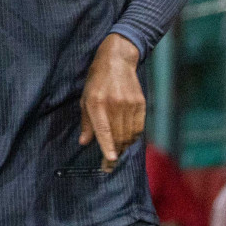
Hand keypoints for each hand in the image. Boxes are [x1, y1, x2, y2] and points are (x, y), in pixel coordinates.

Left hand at [79, 33, 144, 170]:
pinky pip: (138, 128)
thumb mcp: (85, 98)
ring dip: (123, 147)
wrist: (117, 60)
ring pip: (129, 134)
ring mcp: (129, 104)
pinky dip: (133, 137)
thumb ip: (86, 122)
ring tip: (116, 153)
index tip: (110, 161)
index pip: (104, 130)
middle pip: (118, 136)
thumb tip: (84, 142)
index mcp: (97, 103)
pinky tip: (127, 141)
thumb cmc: (97, 81)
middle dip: (114, 153)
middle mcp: (114, 105)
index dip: (107, 147)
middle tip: (109, 165)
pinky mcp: (140, 104)